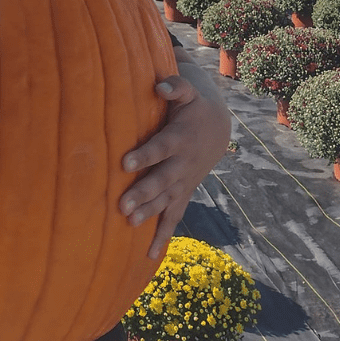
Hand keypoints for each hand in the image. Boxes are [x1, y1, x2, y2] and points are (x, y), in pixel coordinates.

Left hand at [119, 71, 230, 260]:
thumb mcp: (189, 93)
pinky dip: (164, 236)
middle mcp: (182, 164)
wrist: (217, 131)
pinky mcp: (183, 194)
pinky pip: (174, 217)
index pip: (159, 149)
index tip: (124, 163)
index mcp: (179, 139)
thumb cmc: (193, 108)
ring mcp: (184, 182)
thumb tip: (159, 86)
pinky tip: (150, 254)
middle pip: (161, 181)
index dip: (144, 156)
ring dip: (149, 214)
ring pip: (166, 201)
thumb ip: (175, 86)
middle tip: (122, 206)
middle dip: (143, 194)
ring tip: (130, 224)